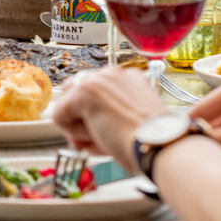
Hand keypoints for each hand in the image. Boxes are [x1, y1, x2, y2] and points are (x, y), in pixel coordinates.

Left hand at [53, 67, 168, 169]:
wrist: (160, 147)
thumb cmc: (150, 142)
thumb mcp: (127, 124)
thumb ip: (102, 121)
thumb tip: (75, 137)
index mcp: (127, 78)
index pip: (91, 95)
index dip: (90, 118)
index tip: (106, 134)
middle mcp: (111, 74)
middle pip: (74, 96)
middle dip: (79, 122)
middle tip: (98, 139)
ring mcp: (97, 80)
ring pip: (67, 107)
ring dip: (79, 129)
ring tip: (104, 138)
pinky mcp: (85, 92)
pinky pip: (60, 116)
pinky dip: (73, 133)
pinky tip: (99, 135)